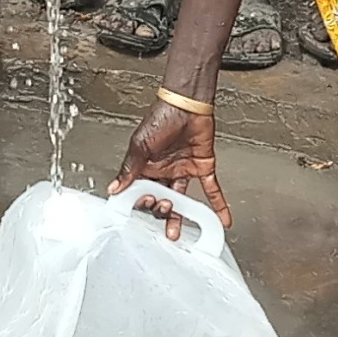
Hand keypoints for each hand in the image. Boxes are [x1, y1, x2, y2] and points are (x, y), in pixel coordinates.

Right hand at [110, 97, 230, 238]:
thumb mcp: (140, 145)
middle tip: (163, 218)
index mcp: (147, 166)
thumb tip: (114, 188)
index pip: (142, 192)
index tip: (143, 209)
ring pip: (182, 200)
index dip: (142, 203)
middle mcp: (165, 170)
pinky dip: (218, 205)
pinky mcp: (202, 167)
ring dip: (181, 217)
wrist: (187, 103)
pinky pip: (211, 190)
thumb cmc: (161, 116)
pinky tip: (223, 219)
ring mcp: (184, 170)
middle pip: (162, 199)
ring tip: (178, 233)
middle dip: (161, 213)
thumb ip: (129, 169)